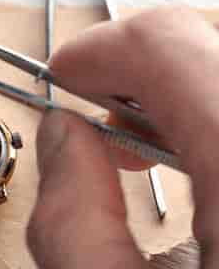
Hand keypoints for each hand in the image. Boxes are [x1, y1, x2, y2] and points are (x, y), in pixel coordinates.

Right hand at [27, 7, 218, 268]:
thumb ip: (71, 222)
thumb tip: (64, 139)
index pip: (172, 46)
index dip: (102, 50)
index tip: (67, 79)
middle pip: (216, 47)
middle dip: (146, 72)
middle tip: (101, 119)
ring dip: (193, 95)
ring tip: (152, 149)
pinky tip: (209, 177)